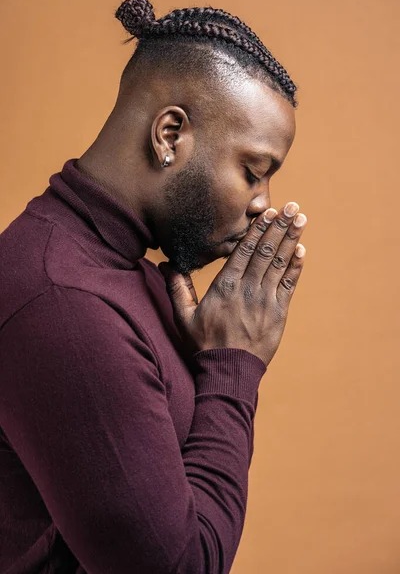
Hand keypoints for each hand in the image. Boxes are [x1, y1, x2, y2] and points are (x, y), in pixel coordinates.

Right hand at [158, 202, 306, 366]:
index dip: (258, 229)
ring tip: (299, 218)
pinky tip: (300, 249)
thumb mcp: (184, 317)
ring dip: (290, 239)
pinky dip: (295, 265)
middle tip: (291, 206)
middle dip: (279, 226)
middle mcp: (248, 289)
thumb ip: (177, 288)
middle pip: (265, 251)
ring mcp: (266, 300)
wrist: (229, 372)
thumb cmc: (204, 345)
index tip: (268, 212)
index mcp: (225, 286)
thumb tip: (166, 264)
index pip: (244, 251)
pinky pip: (289, 284)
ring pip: (279, 263)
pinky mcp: (279, 312)